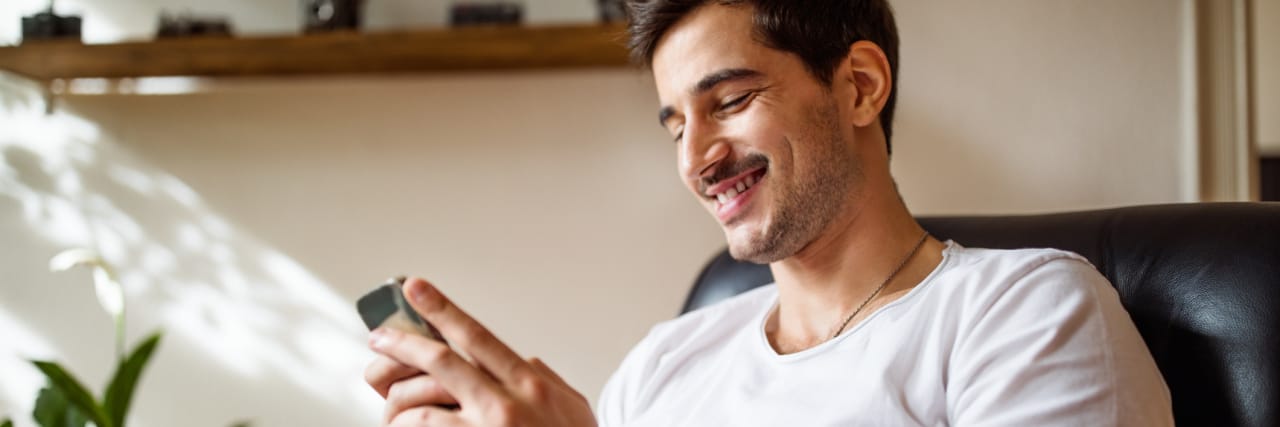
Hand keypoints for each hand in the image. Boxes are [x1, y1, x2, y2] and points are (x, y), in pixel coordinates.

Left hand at [365, 277, 596, 426]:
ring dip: (398, 404)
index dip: (442, 309)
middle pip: (441, 360)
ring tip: (391, 410)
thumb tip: (526, 360)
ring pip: (421, 404)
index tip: (417, 289)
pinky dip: (405, 426)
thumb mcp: (574, 408)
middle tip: (380, 336)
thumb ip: (547, 381)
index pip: (477, 335)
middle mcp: (507, 403)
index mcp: (531, 384)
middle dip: (403, 342)